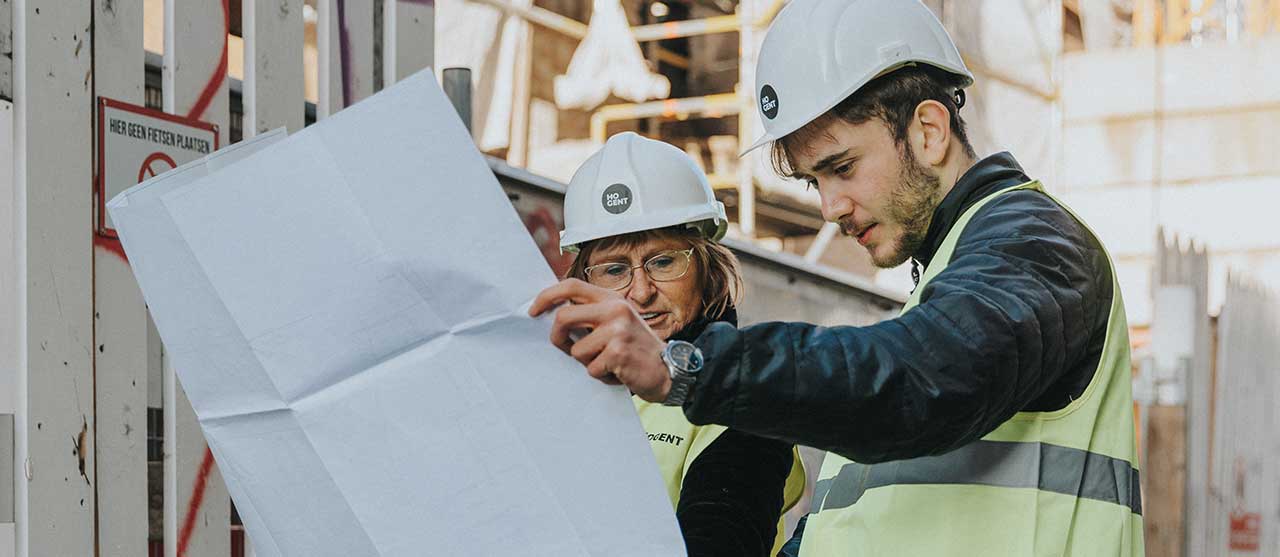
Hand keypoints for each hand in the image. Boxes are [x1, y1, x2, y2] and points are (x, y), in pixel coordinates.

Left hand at [528, 278, 671, 401]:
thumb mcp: (618, 322)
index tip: (534, 311)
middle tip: (563, 348)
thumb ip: (592, 316)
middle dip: (557, 338)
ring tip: (608, 363)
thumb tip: (554, 317)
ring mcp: (617, 330)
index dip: (546, 296)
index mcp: (611, 299)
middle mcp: (614, 309)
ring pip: (576, 350)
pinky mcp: (618, 353)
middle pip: (563, 317)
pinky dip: (601, 376)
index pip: (570, 286)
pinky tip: (618, 372)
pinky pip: (591, 368)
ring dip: (587, 363)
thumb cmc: (637, 348)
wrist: (669, 370)